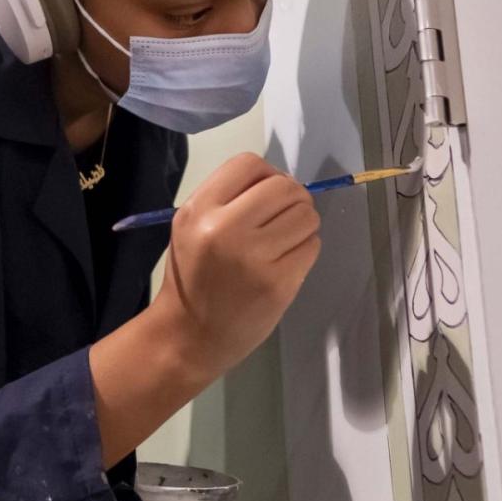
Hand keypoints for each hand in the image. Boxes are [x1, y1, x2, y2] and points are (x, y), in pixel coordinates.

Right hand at [151, 153, 320, 379]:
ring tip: (283, 242)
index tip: (263, 197)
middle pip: (285, 187)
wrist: (189, 335)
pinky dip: (304, 250)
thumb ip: (227, 199)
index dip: (265, 176)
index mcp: (199, 210)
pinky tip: (285, 263)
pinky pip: (312, 246)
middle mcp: (224, 229)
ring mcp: (254, 258)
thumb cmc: (192, 276)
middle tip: (281, 219)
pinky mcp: (278, 283)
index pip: (249, 164)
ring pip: (306, 215)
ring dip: (302, 224)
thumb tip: (279, 182)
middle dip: (292, 199)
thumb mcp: (190, 227)